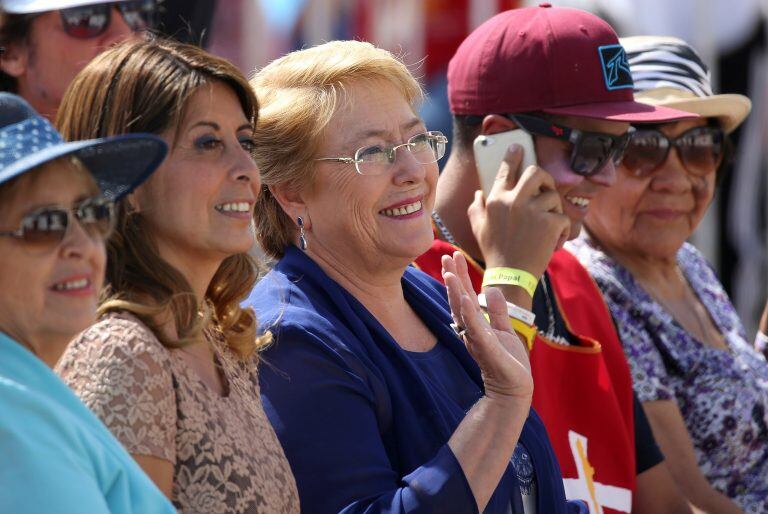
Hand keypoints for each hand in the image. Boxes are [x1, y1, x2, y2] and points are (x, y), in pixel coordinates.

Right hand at [442, 252, 532, 402]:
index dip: (459, 276)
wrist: (514, 389)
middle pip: (459, 299)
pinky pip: (476, 329)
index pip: (465, 295)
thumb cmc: (509, 363)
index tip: (453, 256)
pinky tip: (465, 299)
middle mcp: (472, 329)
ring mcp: (477, 338)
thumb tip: (491, 289)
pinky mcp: (487, 349)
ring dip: (456, 292)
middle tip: (447, 255)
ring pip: (463, 312)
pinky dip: (469, 314)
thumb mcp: (505, 330)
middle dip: (454, 277)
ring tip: (449, 272)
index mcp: (476, 324)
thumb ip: (497, 311)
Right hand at [468, 144, 570, 278]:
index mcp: (496, 200)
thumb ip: (476, 206)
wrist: (510, 275)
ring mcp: (534, 211)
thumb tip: (480, 192)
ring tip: (548, 224)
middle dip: (544, 177)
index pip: (505, 170)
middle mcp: (514, 201)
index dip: (513, 156)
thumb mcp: (477, 227)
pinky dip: (562, 230)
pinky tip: (554, 241)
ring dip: (554, 209)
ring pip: (553, 196)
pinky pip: (563, 217)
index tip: (518, 147)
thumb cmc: (493, 251)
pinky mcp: (550, 223)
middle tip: (545, 186)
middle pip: (536, 172)